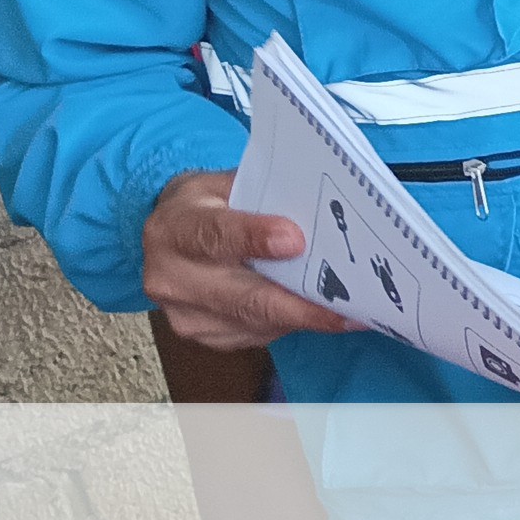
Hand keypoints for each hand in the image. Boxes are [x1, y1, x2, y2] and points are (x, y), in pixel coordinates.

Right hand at [142, 170, 348, 351]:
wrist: (171, 236)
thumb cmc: (209, 205)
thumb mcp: (226, 184)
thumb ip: (265, 196)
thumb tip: (317, 211)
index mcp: (174, 228)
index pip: (214, 235)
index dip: (254, 239)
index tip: (295, 242)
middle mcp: (169, 276)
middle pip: (241, 297)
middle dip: (298, 304)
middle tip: (346, 306)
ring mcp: (183, 312)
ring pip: (254, 321)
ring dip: (303, 317)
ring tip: (350, 312)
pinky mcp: (203, 335)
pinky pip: (255, 334)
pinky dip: (290, 324)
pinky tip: (318, 313)